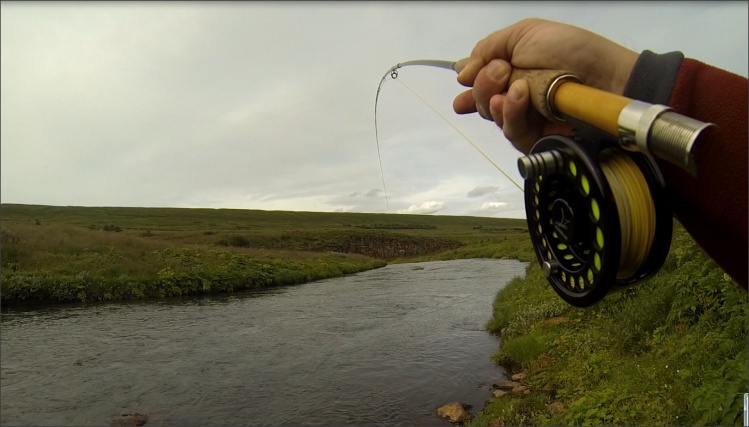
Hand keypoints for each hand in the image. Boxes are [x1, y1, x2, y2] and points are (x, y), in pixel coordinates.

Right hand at [453, 18, 639, 153]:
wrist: (604, 74)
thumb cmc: (568, 49)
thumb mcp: (524, 34)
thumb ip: (488, 49)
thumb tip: (460, 72)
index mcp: (510, 72)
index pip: (480, 85)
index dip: (469, 87)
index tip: (463, 84)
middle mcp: (514, 97)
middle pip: (481, 101)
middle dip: (483, 85)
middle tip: (501, 72)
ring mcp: (525, 120)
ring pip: (493, 118)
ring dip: (495, 100)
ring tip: (516, 87)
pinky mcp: (535, 139)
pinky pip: (512, 133)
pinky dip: (511, 114)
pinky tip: (519, 98)